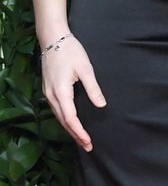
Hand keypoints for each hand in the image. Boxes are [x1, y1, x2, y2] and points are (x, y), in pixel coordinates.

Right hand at [40, 35, 104, 151]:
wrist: (52, 38)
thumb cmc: (70, 51)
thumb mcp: (85, 69)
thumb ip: (93, 88)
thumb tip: (101, 105)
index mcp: (61, 91)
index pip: (70, 118)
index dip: (79, 132)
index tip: (89, 141)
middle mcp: (51, 95)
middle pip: (63, 121)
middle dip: (75, 135)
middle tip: (88, 147)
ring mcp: (47, 93)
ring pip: (58, 117)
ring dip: (69, 129)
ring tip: (81, 140)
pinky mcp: (48, 90)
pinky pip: (56, 110)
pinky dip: (64, 120)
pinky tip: (71, 124)